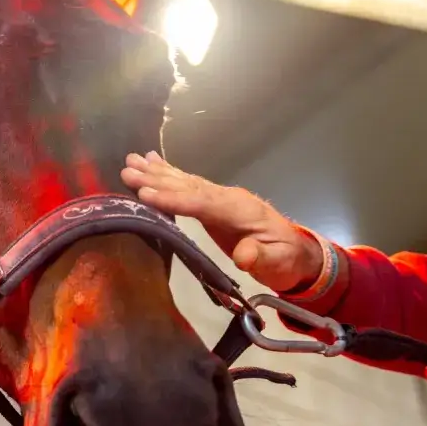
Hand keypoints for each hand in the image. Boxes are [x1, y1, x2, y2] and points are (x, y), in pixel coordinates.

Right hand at [121, 152, 324, 291]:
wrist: (297, 254)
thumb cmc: (285, 261)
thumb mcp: (278, 263)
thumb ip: (261, 257)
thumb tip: (243, 256)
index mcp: (240, 210)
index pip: (202, 203)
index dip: (174, 199)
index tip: (146, 194)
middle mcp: (227, 197)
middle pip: (188, 186)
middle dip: (157, 179)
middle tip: (128, 170)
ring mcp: (221, 197)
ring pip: (185, 182)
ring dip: (157, 172)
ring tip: (131, 161)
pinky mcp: (214, 202)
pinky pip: (188, 185)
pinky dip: (169, 173)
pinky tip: (152, 162)